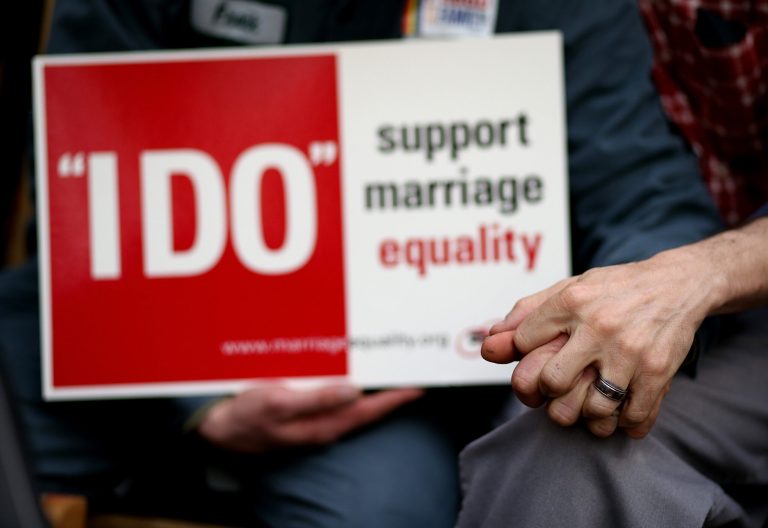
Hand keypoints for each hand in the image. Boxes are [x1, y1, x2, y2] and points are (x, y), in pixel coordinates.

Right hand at [197, 385, 423, 451]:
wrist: (221, 428)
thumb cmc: (247, 414)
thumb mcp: (279, 402)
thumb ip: (317, 398)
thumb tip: (355, 391)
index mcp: (323, 424)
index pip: (370, 411)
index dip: (396, 398)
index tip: (419, 386)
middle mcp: (325, 423)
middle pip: (368, 407)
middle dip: (391, 391)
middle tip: (412, 373)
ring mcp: (316, 419)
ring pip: (355, 403)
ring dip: (374, 388)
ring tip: (393, 372)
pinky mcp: (306, 412)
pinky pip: (337, 399)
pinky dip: (352, 388)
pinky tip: (355, 377)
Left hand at [482, 249, 713, 437]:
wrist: (679, 284)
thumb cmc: (615, 289)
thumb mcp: (569, 288)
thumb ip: (526, 313)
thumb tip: (489, 342)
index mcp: (571, 301)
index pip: (524, 342)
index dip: (525, 357)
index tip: (538, 359)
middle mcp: (598, 326)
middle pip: (553, 383)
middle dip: (550, 393)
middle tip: (559, 390)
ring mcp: (629, 352)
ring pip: (592, 409)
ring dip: (587, 415)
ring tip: (590, 403)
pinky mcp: (658, 372)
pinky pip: (631, 418)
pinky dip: (623, 423)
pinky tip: (620, 410)